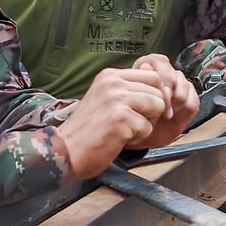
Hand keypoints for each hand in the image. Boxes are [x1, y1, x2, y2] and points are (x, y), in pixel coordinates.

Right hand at [59, 59, 198, 177]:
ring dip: (147, 123)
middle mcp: (113, 83)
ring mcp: (117, 100)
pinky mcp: (121, 119)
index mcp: (110, 76)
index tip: (150, 109)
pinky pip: (147, 127)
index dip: (158, 93)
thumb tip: (157, 80)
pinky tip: (120, 139)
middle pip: (158, 90)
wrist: (66, 150)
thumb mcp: (105, 98)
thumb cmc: (88, 129)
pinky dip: (138, 138)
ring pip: (158, 106)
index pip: (152, 75)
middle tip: (136, 123)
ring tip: (127, 130)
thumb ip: (128, 89)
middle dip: (155, 110)